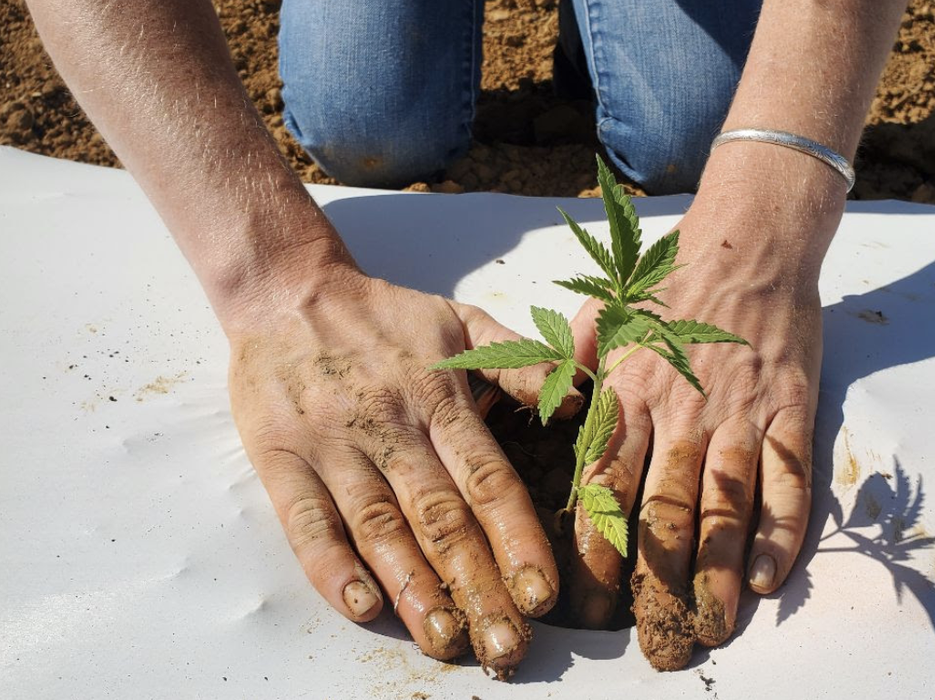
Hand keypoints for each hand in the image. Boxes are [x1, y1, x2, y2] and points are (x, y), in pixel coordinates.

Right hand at [227, 264, 577, 677]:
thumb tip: (580, 399)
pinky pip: (306, 520)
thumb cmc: (385, 315)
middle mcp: (391, 426)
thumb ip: (521, 361)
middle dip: (478, 585)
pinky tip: (362, 608)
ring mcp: (333, 444)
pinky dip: (331, 568)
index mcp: (439, 396)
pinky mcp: (280, 458)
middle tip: (507, 646)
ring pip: (379, 528)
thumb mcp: (462, 320)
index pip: (487, 478)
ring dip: (414, 590)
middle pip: (440, 517)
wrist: (286, 289)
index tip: (543, 592)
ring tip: (447, 642)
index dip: (517, 538)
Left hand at [568, 194, 830, 669]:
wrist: (750, 238)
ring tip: (708, 627)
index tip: (583, 605)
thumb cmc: (670, 282)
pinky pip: (789, 480)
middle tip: (650, 642)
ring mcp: (741, 412)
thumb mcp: (602, 314)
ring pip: (725, 505)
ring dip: (716, 572)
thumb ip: (568, 367)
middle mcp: (682, 410)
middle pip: (664, 510)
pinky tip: (767, 579)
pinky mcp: (792, 409)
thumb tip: (539, 415)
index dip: (593, 551)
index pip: (605, 485)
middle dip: (654, 582)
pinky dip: (781, 531)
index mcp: (630, 391)